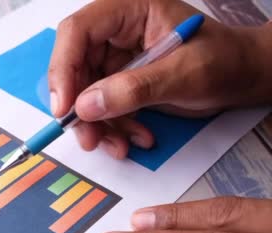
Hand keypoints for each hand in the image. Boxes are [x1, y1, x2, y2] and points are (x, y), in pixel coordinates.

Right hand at [48, 0, 271, 158]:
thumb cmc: (224, 60)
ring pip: (83, 93)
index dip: (63, 68)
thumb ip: (135, 88)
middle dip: (79, 108)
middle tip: (89, 138)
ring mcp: (115, 57)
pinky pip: (101, 108)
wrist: (242, 77)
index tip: (65, 108)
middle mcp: (114, 32)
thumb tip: (86, 106)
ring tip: (120, 145)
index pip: (78, 32)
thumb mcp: (185, 73)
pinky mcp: (118, 81)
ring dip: (97, 125)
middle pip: (74, 67)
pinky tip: (136, 137)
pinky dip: (113, 128)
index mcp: (128, 10)